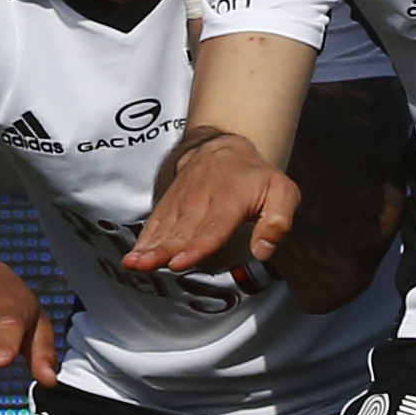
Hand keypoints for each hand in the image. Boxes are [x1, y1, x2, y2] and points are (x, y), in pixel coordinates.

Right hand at [128, 127, 295, 283]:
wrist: (222, 148)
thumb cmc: (254, 177)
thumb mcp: (282, 192)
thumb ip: (278, 221)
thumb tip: (263, 251)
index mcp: (230, 200)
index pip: (212, 228)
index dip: (196, 247)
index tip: (179, 262)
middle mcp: (201, 200)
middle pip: (181, 231)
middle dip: (162, 250)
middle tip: (146, 266)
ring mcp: (181, 201)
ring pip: (164, 228)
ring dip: (148, 247)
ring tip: (133, 263)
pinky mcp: (169, 204)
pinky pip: (155, 223)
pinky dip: (143, 240)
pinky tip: (134, 256)